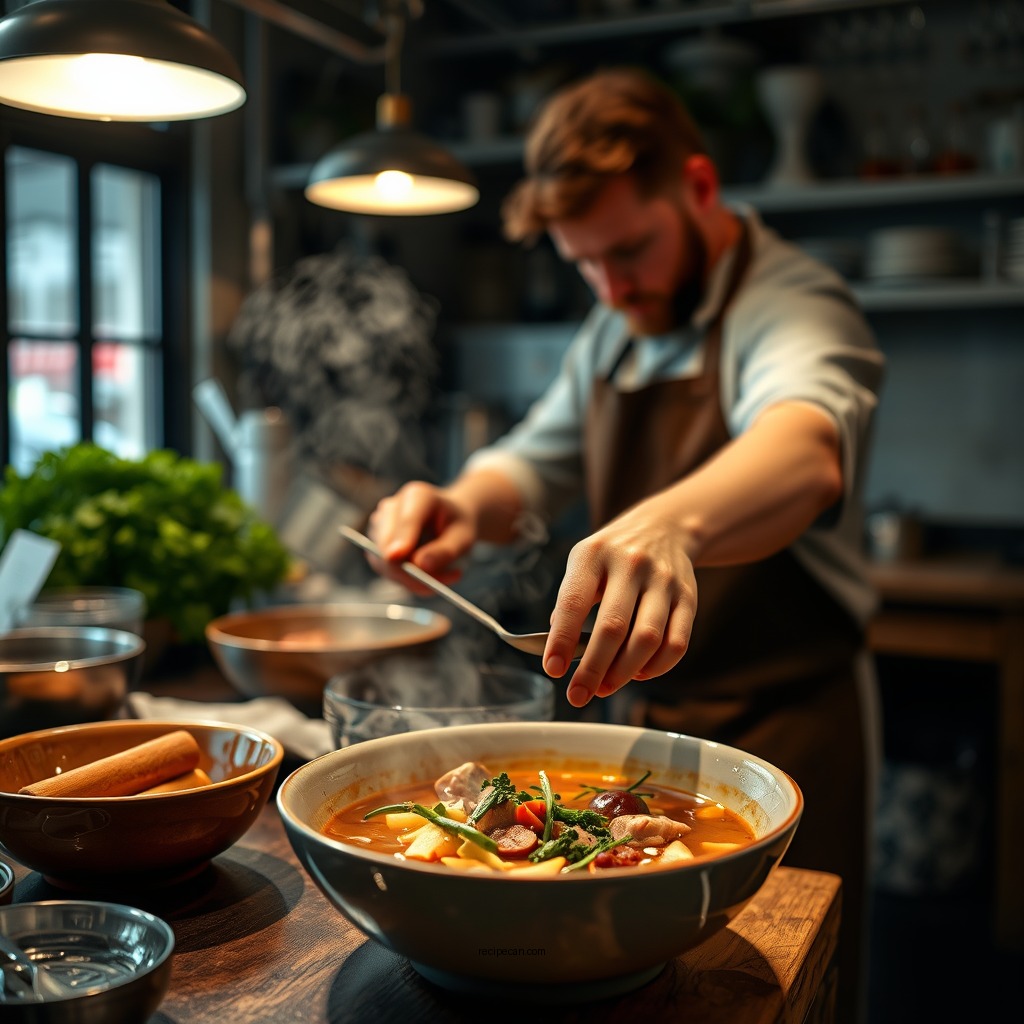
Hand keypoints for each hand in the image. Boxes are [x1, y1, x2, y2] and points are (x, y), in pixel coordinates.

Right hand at [366, 481, 479, 592]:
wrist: (449, 521)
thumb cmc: (457, 525)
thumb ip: (444, 550)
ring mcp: (379, 526)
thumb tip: (420, 565)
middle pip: (386, 543)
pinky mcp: (375, 545)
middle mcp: (392, 507)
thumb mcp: (463, 537)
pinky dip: (406, 581)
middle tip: (441, 585)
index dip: (400, 538)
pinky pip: (385, 570)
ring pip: (382, 561)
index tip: (396, 557)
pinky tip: (430, 578)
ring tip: (445, 577)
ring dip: (411, 580)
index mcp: (417, 496)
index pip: (406, 519)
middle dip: (409, 571)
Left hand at [542, 500, 698, 707]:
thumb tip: (560, 651)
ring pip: (647, 639)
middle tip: (577, 696)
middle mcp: (631, 564)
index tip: (553, 669)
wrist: (664, 527)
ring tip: (604, 688)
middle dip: (593, 668)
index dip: (561, 639)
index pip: (573, 602)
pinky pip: (676, 643)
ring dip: (624, 673)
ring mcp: (663, 581)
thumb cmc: (612, 555)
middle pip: (613, 627)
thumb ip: (569, 601)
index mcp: (595, 555)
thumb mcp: (583, 562)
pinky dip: (657, 667)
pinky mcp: (688, 597)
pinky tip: (638, 674)